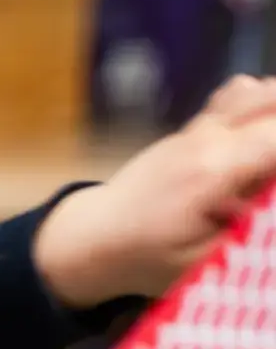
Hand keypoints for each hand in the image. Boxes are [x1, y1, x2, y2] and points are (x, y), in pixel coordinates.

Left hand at [34, 75, 275, 307]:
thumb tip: (272, 198)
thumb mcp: (206, 258)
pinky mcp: (188, 130)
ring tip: (269, 155)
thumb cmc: (145, 257)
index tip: (274, 187)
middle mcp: (205, 138)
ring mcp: (195, 129)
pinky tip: (255, 140)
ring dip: (273, 112)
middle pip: (271, 97)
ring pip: (254, 90)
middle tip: (271, 174)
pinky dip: (254, 107)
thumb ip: (252, 222)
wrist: (91, 238)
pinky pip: (232, 97)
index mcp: (212, 169)